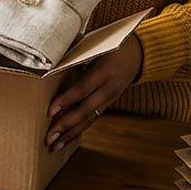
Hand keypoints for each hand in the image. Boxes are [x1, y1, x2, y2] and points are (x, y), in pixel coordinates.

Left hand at [45, 35, 143, 151]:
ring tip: (54, 146)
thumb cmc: (114, 43)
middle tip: (49, 137)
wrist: (141, 51)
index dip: (66, 101)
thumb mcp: (97, 45)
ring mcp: (111, 97)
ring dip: (71, 134)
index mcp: (105, 70)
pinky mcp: (110, 102)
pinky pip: (94, 118)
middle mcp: (109, 87)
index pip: (82, 89)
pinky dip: (80, 129)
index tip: (50, 111)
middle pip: (85, 110)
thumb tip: (50, 63)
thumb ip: (76, 53)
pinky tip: (67, 139)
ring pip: (90, 119)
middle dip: (66, 125)